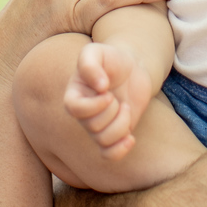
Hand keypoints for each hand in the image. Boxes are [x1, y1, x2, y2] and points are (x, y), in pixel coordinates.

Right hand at [64, 40, 153, 158]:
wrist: (132, 68)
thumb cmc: (112, 58)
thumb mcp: (97, 51)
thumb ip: (89, 63)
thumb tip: (99, 86)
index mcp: (74, 94)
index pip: (74, 109)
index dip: (93, 105)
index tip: (108, 91)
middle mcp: (83, 114)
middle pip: (93, 126)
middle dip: (112, 110)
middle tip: (116, 96)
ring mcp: (98, 126)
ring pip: (104, 140)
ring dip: (121, 124)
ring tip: (125, 107)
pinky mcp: (113, 134)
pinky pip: (109, 155)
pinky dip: (120, 150)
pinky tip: (131, 137)